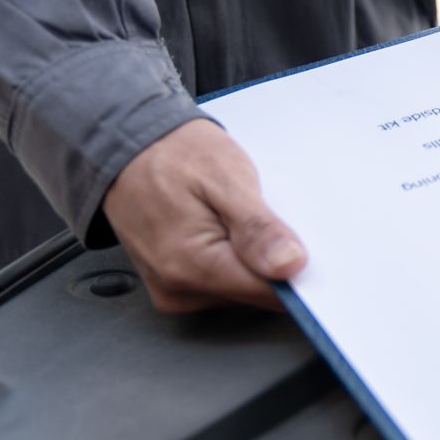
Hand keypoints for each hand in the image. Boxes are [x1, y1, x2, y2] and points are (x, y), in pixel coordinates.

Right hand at [102, 119, 306, 312]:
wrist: (127, 145)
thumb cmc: (173, 154)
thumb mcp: (225, 178)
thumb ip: (257, 228)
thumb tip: (289, 266)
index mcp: (192, 266)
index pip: (269, 294)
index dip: (298, 273)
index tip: (313, 247)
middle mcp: (179, 289)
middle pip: (257, 293)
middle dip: (274, 261)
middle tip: (269, 215)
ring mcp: (174, 290)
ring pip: (243, 288)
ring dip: (254, 259)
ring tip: (241, 216)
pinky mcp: (176, 285)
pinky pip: (225, 281)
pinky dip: (237, 258)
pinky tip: (230, 228)